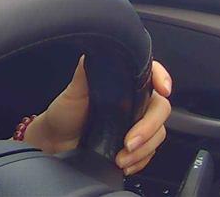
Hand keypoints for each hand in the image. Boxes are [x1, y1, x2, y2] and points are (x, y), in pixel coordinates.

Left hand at [21, 55, 172, 175]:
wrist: (56, 141)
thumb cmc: (65, 112)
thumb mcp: (74, 90)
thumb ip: (88, 71)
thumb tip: (95, 54)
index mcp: (123, 83)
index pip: (151, 73)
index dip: (161, 77)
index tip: (163, 89)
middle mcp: (134, 101)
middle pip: (160, 109)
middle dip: (148, 128)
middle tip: (129, 142)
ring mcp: (135, 123)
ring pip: (158, 134)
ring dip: (143, 150)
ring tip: (121, 159)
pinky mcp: (134, 144)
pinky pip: (150, 153)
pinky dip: (140, 161)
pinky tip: (125, 165)